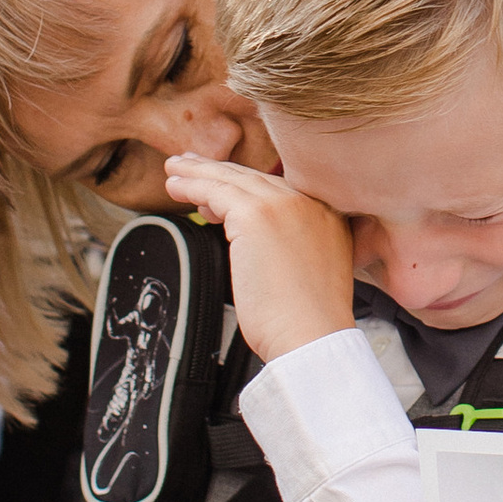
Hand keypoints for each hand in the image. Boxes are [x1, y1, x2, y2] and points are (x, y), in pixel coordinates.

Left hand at [162, 151, 355, 362]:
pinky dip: (192, 185)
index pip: (276, 189)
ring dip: (198, 173)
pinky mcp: (256, 215)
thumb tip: (248, 242)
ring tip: (175, 170)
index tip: (218, 183)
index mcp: (327, 215)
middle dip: (219, 169)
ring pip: (232, 179)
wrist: (312, 336)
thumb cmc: (306, 321)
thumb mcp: (306, 271)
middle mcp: (310, 202)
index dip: (242, 183)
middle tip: (192, 164)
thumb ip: (286, 247)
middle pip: (253, 178)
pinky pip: (215, 191)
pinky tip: (175, 186)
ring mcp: (284, 205)